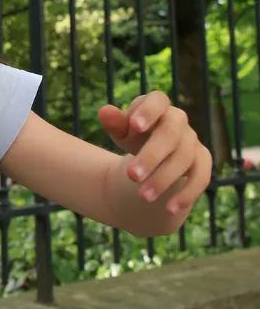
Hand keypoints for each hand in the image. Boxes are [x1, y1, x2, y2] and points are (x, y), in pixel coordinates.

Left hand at [98, 92, 211, 215]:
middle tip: (131, 176)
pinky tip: (170, 208)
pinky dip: (187, 194)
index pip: (158, 100)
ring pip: (184, 158)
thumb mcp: (121, 130)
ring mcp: (193, 140)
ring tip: (142, 197)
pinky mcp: (203, 161)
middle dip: (151, 156)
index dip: (149, 111)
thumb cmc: (133, 135)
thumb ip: (114, 122)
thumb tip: (104, 112)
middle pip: (170, 135)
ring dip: (164, 179)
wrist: (154, 152)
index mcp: (158, 104)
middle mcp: (179, 120)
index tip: (134, 126)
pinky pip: (202, 177)